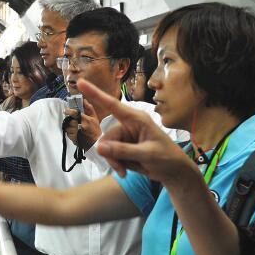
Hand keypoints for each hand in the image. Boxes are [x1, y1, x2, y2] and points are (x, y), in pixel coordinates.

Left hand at [63, 99, 100, 150]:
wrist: (97, 144)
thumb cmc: (96, 130)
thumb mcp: (95, 118)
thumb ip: (89, 108)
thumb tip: (84, 100)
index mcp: (86, 120)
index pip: (74, 113)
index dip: (69, 111)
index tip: (66, 110)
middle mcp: (81, 126)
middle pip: (69, 120)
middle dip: (69, 119)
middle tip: (71, 119)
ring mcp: (77, 134)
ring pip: (68, 127)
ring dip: (69, 126)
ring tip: (75, 127)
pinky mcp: (74, 139)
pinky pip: (68, 134)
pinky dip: (70, 132)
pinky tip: (75, 132)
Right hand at [78, 79, 193, 182]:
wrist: (174, 172)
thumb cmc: (167, 157)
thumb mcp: (147, 154)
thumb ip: (123, 150)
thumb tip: (99, 147)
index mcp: (136, 119)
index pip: (112, 104)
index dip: (95, 93)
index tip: (81, 83)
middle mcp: (128, 125)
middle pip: (107, 137)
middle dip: (111, 154)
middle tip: (121, 169)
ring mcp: (125, 137)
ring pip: (107, 148)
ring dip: (114, 161)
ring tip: (124, 171)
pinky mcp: (123, 147)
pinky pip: (111, 155)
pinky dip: (116, 164)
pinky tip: (125, 171)